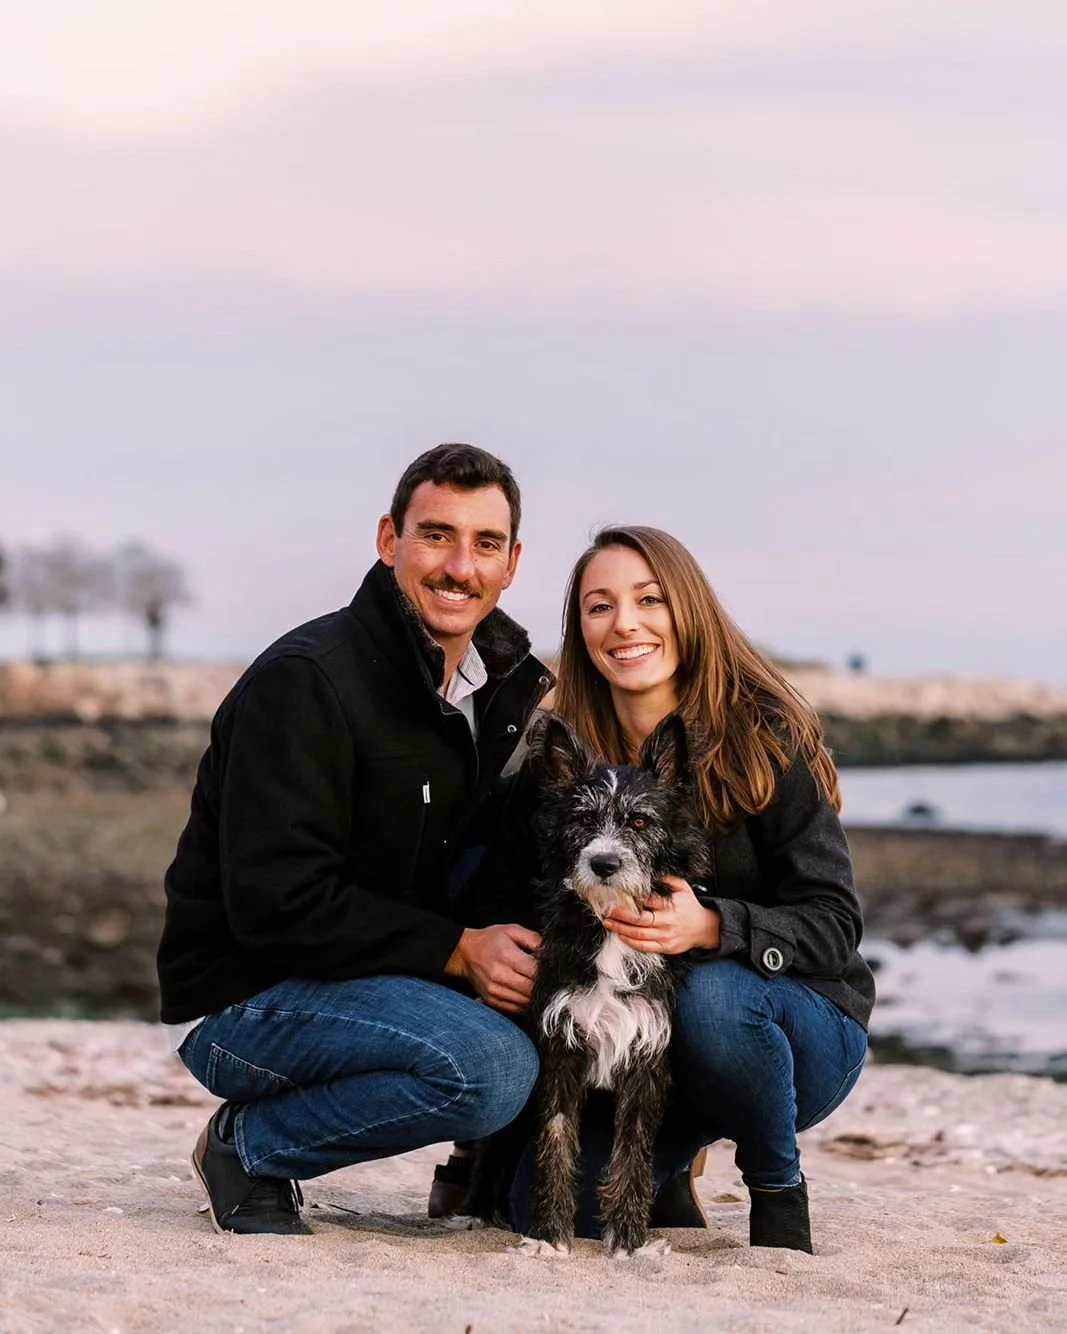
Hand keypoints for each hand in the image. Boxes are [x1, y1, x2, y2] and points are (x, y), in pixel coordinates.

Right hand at [445, 923, 541, 1013]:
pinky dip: (525, 1004)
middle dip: (543, 985)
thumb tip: (549, 952)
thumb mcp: (512, 930)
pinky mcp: (492, 1000)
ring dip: (535, 996)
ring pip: (525, 1002)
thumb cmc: (490, 940)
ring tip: (536, 986)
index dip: (547, 971)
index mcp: (507, 956)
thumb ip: (533, 939)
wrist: (465, 953)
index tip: (551, 968)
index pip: (535, 971)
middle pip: (531, 989)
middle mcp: (500, 976)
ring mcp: (495, 991)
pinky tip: (526, 993)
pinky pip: (516, 1009)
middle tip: (547, 979)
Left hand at [603, 876, 719, 954]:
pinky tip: (620, 936)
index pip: (649, 901)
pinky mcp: (665, 948)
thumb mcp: (683, 888)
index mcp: (671, 906)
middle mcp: (668, 922)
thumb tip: (654, 872)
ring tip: (608, 922)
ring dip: (621, 929)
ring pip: (639, 935)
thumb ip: (669, 879)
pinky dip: (631, 943)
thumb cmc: (690, 906)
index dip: (632, 898)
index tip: (618, 894)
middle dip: (621, 914)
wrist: (705, 928)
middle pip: (640, 919)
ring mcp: (666, 936)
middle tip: (607, 909)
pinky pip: (645, 947)